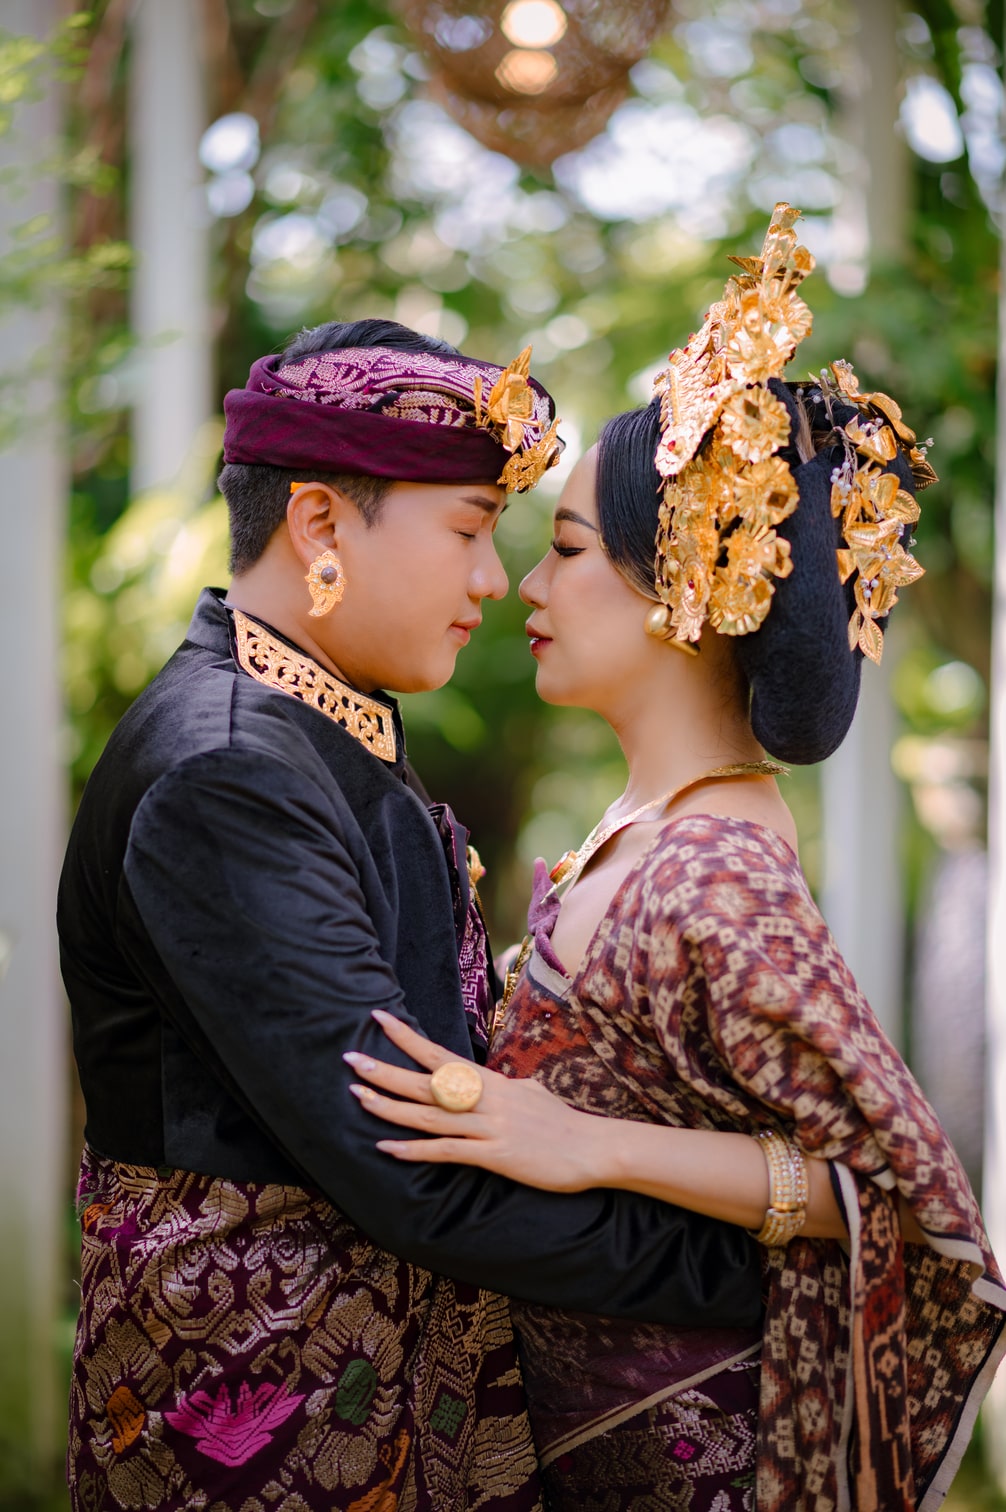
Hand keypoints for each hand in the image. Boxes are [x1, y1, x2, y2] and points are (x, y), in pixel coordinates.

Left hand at [344, 1010, 609, 1192]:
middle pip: (426, 1081)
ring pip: (429, 1114)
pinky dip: (414, 1150)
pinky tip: (387, 1148)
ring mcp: (489, 1127)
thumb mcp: (531, 1095)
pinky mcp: (495, 1156)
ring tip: (357, 1096)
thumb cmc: (563, 1123)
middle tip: (350, 1058)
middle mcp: (485, 1099)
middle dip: (385, 1070)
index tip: (378, 1018)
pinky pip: (447, 1152)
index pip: (440, 1053)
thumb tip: (497, 1082)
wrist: (595, 1149)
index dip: (407, 1037)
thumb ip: (506, 1088)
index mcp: (490, 1083)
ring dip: (389, 1107)